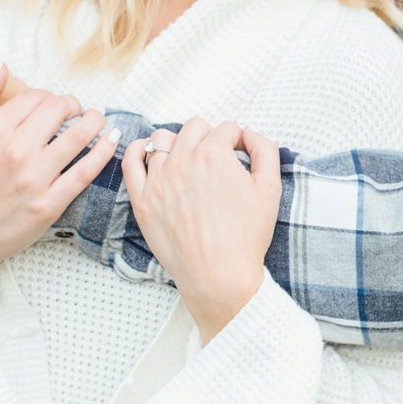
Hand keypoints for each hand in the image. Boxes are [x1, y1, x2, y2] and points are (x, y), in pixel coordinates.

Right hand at [0, 65, 119, 297]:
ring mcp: (34, 178)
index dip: (50, 96)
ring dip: (95, 121)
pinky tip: (113, 139)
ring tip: (98, 118)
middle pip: (59, 110)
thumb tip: (2, 67)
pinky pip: (85, 171)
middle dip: (73, 104)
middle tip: (77, 110)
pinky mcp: (50, 203)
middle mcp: (15, 151)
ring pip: (79, 136)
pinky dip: (104, 152)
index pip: (37, 97)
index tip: (54, 104)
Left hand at [121, 119, 281, 343]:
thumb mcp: (271, 189)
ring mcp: (158, 179)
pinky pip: (131, 160)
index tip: (239, 157)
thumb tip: (248, 132)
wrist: (219, 276)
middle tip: (217, 160)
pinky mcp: (142, 199)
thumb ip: (265, 150)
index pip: (227, 128)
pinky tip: (149, 154)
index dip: (238, 141)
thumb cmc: (246, 236)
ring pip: (162, 138)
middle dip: (209, 137)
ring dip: (178, 143)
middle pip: (195, 127)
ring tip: (187, 161)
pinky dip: (138, 150)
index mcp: (213, 154)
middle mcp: (182, 160)